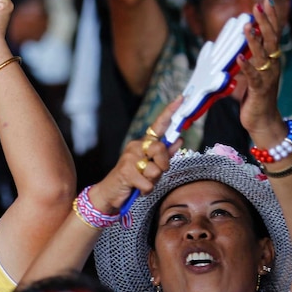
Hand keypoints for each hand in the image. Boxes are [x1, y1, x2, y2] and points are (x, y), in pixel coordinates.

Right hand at [91, 97, 181, 212]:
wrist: (110, 192)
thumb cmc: (132, 179)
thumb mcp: (151, 166)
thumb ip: (165, 154)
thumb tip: (179, 139)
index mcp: (142, 144)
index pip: (158, 126)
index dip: (169, 112)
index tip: (180, 99)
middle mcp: (135, 147)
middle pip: (160, 149)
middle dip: (163, 164)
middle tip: (157, 172)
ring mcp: (129, 159)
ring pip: (156, 170)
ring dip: (153, 181)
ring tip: (143, 182)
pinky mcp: (126, 172)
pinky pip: (148, 183)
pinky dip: (146, 190)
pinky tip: (137, 189)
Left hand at [238, 0, 285, 141]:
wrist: (263, 120)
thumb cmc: (256, 96)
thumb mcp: (255, 72)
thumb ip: (253, 57)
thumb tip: (248, 39)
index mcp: (272, 59)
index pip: (273, 33)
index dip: (270, 16)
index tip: (265, 0)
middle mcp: (273, 64)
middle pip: (271, 38)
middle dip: (265, 21)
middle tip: (258, 5)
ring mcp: (267, 76)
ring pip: (262, 54)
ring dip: (254, 39)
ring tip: (247, 26)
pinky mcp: (259, 89)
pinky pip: (252, 75)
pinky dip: (246, 66)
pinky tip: (240, 57)